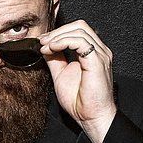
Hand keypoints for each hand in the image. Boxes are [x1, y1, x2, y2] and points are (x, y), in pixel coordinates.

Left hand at [39, 20, 116, 142]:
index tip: (42, 41)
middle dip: (57, 31)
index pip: (77, 30)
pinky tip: (52, 49)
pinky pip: (80, 41)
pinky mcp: (98, 60)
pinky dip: (63, 41)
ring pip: (79, 30)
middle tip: (42, 41)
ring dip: (57, 36)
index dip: (58, 32)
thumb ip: (54, 60)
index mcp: (91, 53)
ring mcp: (100, 54)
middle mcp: (99, 51)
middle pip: (79, 26)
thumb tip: (45, 47)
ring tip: (45, 47)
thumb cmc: (80, 101)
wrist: (90, 116)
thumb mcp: (60, 75)